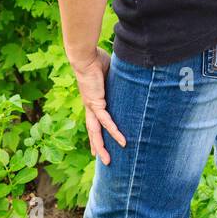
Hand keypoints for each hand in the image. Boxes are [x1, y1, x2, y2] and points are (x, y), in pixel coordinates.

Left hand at [70, 47, 126, 164]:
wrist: (85, 56)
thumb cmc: (96, 60)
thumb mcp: (111, 74)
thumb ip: (118, 80)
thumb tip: (132, 77)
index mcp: (92, 101)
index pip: (94, 122)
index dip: (96, 134)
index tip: (98, 146)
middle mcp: (90, 107)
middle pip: (93, 132)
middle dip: (97, 147)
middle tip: (104, 160)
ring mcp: (92, 107)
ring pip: (96, 132)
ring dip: (102, 147)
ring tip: (108, 161)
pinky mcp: (96, 104)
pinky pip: (106, 122)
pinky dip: (114, 132)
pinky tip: (121, 142)